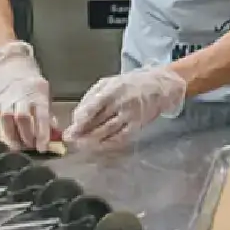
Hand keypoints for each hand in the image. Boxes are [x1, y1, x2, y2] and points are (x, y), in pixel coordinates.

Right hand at [0, 41, 56, 153]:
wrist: (9, 67)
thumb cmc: (30, 85)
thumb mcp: (45, 96)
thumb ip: (49, 116)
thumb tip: (55, 137)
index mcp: (37, 96)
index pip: (41, 116)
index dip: (42, 133)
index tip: (43, 147)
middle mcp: (20, 98)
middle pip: (22, 118)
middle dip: (27, 136)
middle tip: (30, 147)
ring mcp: (4, 101)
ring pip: (5, 120)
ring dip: (11, 137)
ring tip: (17, 147)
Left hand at [63, 66, 187, 147]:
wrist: (159, 86)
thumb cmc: (129, 84)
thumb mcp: (108, 83)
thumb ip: (91, 98)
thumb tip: (76, 118)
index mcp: (112, 89)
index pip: (92, 107)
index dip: (80, 121)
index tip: (70, 129)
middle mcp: (122, 102)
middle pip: (99, 122)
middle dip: (82, 133)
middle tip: (70, 141)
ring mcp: (131, 115)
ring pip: (108, 132)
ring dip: (93, 141)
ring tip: (81, 145)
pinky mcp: (138, 125)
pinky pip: (121, 138)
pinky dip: (108, 144)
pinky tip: (99, 146)